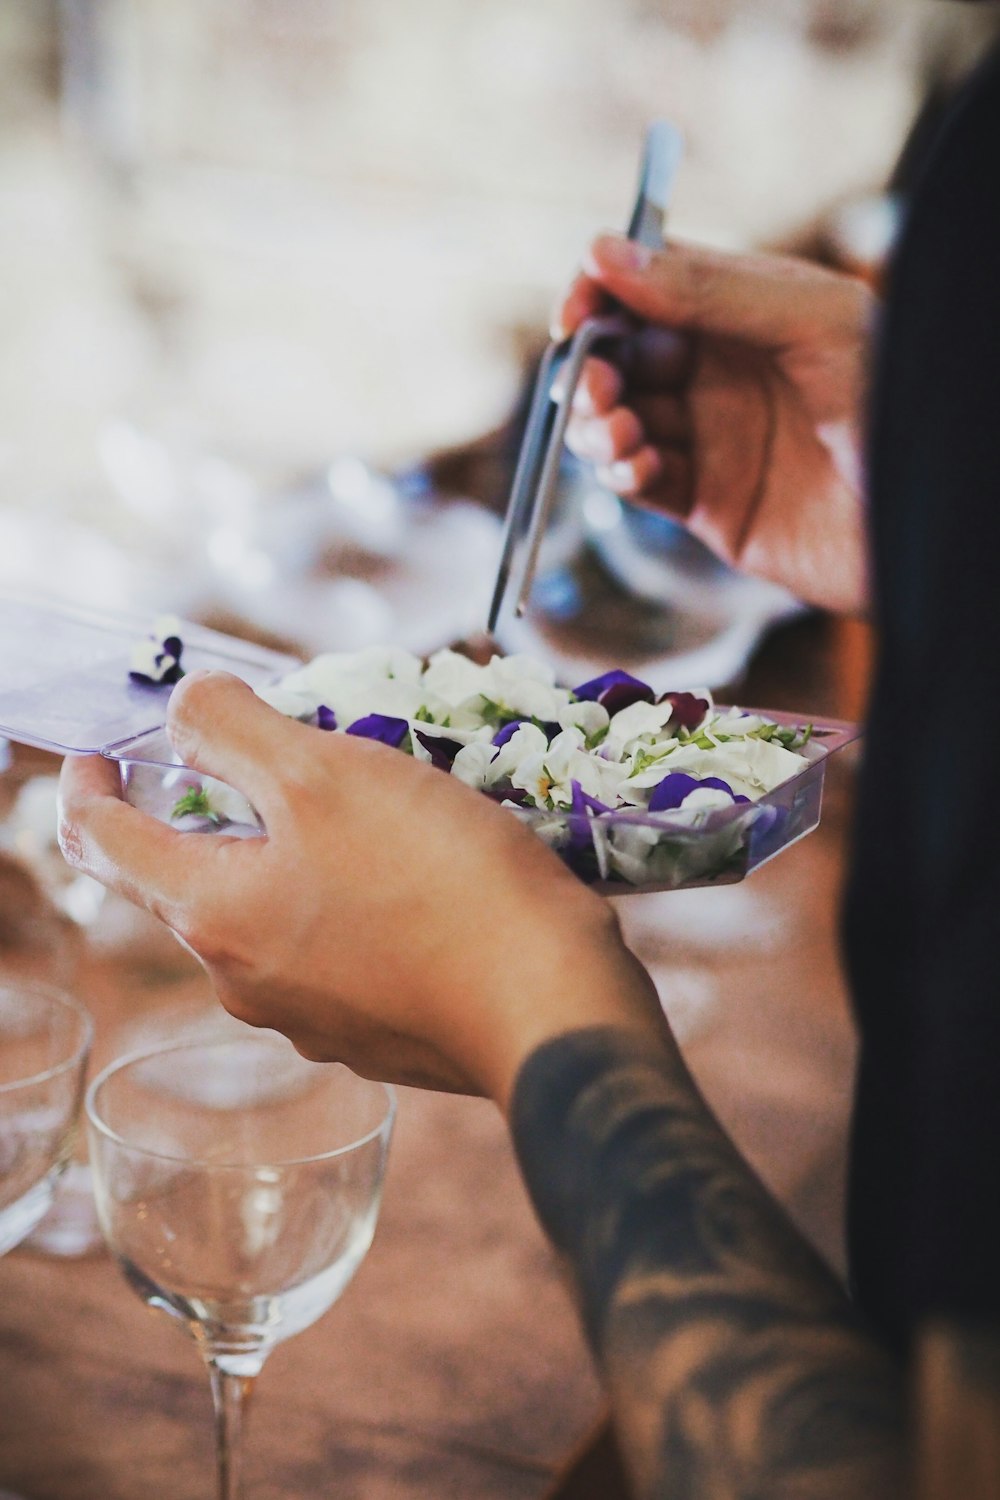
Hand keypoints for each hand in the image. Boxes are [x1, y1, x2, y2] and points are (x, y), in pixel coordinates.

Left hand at [58, 672, 668, 1106]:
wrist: (549, 1005)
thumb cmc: (436, 880)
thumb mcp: (325, 773)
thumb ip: (232, 731)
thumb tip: (183, 712)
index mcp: (214, 914)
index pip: (103, 843)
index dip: (86, 784)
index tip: (97, 750)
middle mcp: (245, 979)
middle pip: (191, 880)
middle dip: (211, 811)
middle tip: (258, 754)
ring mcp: (311, 1017)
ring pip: (269, 913)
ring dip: (288, 853)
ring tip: (353, 801)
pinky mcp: (374, 1032)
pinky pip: (332, 949)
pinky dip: (343, 899)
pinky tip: (405, 869)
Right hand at [555, 233, 875, 614]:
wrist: (928, 524)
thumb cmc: (894, 405)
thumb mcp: (813, 323)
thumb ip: (711, 289)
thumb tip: (606, 252)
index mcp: (750, 311)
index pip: (651, 282)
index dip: (602, 292)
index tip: (574, 313)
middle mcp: (725, 370)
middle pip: (624, 354)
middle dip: (594, 366)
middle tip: (594, 386)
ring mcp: (715, 438)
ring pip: (622, 420)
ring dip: (599, 423)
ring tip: (616, 432)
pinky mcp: (709, 504)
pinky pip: (643, 483)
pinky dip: (623, 473)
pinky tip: (635, 468)